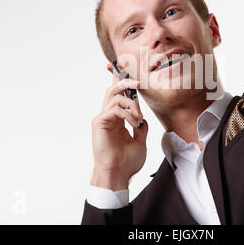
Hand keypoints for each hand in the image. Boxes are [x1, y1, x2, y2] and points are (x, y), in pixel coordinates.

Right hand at [90, 67, 147, 190]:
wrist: (118, 174)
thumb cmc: (126, 162)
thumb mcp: (140, 141)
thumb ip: (140, 128)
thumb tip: (144, 119)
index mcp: (116, 119)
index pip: (117, 96)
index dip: (120, 81)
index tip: (124, 69)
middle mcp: (107, 116)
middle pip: (113, 89)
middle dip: (125, 82)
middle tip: (138, 83)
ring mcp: (102, 119)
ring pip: (114, 95)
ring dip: (131, 103)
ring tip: (139, 117)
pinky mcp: (100, 123)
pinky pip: (114, 108)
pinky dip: (128, 114)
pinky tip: (134, 125)